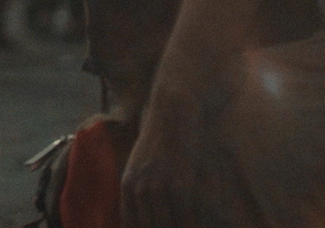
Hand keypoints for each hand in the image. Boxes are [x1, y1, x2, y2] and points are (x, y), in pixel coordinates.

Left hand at [122, 72, 235, 227]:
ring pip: (166, 226)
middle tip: (172, 227)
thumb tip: (146, 205)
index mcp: (128, 185)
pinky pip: (185, 218)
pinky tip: (196, 227)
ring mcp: (159, 188)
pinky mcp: (180, 185)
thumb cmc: (161, 132)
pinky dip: (191, 227)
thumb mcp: (141, 160)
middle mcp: (139, 190)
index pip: (131, 225)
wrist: (173, 107)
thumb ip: (140, 184)